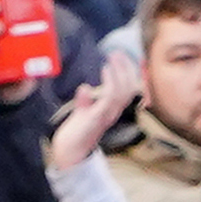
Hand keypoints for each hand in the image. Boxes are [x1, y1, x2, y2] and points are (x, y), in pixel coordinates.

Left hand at [46, 49, 139, 169]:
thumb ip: (85, 101)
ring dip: (120, 72)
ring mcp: (108, 114)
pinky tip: (106, 69)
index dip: (127, 74)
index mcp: (112, 110)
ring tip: (113, 57)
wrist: (71, 149)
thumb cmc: (76, 132)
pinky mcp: (100, 115)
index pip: (127, 90)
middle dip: (126, 69)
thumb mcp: (82, 113)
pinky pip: (111, 96)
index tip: (120, 58)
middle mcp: (114, 112)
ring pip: (123, 91)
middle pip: (129, 88)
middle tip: (117, 52)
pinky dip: (111, 81)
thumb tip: (85, 89)